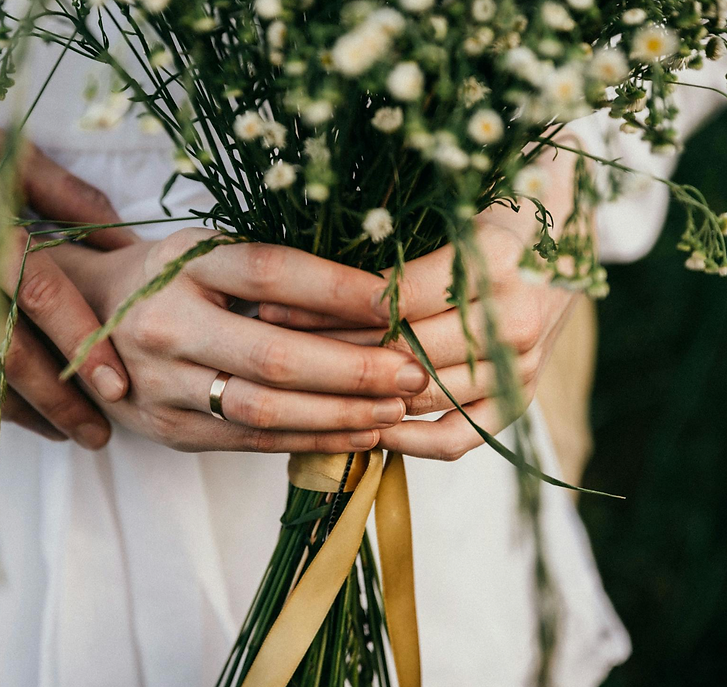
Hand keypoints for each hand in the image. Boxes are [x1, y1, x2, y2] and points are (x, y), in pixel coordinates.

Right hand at [0, 73, 135, 447]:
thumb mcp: (7, 153)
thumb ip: (72, 199)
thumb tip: (127, 245)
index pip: (44, 298)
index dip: (84, 346)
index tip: (117, 388)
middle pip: (6, 349)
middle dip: (57, 401)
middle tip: (96, 434)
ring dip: (14, 410)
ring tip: (59, 431)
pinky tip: (0, 408)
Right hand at [51, 228, 430, 453]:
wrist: (86, 320)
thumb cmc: (168, 279)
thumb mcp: (207, 252)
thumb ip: (271, 270)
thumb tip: (373, 294)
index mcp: (184, 264)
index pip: (271, 273)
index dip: (339, 290)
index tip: (397, 303)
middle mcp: (167, 323)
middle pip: (273, 356)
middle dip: (354, 369)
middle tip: (413, 372)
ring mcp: (162, 384)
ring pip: (263, 409)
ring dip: (339, 414)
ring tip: (395, 409)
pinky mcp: (168, 429)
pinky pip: (249, 441)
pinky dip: (310, 440)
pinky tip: (359, 435)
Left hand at [259, 152, 582, 460]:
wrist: (566, 230)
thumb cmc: (494, 207)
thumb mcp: (450, 205)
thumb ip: (393, 238)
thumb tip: (302, 269)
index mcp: (492, 259)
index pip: (391, 300)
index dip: (325, 309)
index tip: (273, 308)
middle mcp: (512, 315)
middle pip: (401, 351)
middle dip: (329, 353)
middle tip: (274, 355)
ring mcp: (521, 363)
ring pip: (422, 395)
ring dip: (358, 397)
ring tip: (305, 391)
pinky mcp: (522, 396)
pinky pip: (460, 438)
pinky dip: (410, 442)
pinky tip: (367, 431)